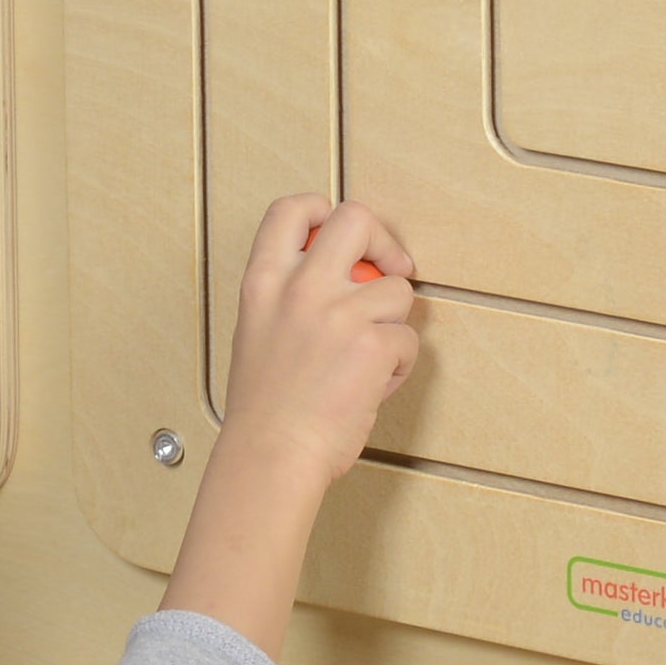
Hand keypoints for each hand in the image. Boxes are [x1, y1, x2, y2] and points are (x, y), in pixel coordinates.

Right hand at [220, 194, 417, 492]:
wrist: (270, 455)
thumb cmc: (264, 409)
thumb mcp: (257, 332)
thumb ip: (290, 297)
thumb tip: (342, 279)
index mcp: (264, 282)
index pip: (291, 210)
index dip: (321, 209)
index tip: (337, 233)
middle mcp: (301, 287)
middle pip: (356, 218)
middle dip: (382, 240)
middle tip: (388, 270)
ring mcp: (339, 313)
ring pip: (398, 288)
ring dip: (394, 322)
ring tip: (371, 358)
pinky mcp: (373, 344)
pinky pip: (408, 341)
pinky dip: (399, 365)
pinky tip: (373, 387)